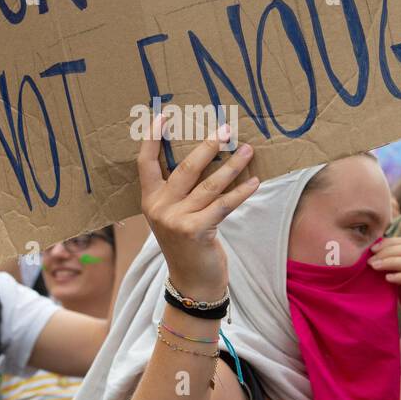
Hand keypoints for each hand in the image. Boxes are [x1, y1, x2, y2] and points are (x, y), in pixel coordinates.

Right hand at [137, 116, 257, 301]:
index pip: (145, 163)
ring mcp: (176, 219)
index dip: (152, 138)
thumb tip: (206, 157)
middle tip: (225, 128)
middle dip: (208, 146)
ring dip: (232, 165)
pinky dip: (241, 191)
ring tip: (247, 150)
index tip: (163, 115)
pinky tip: (255, 181)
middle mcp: (159, 208)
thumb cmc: (188, 245)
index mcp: (150, 200)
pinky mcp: (195, 230)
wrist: (192, 283)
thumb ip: (181, 193)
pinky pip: (223, 204)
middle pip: (185, 168)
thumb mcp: (176, 217)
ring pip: (209, 185)